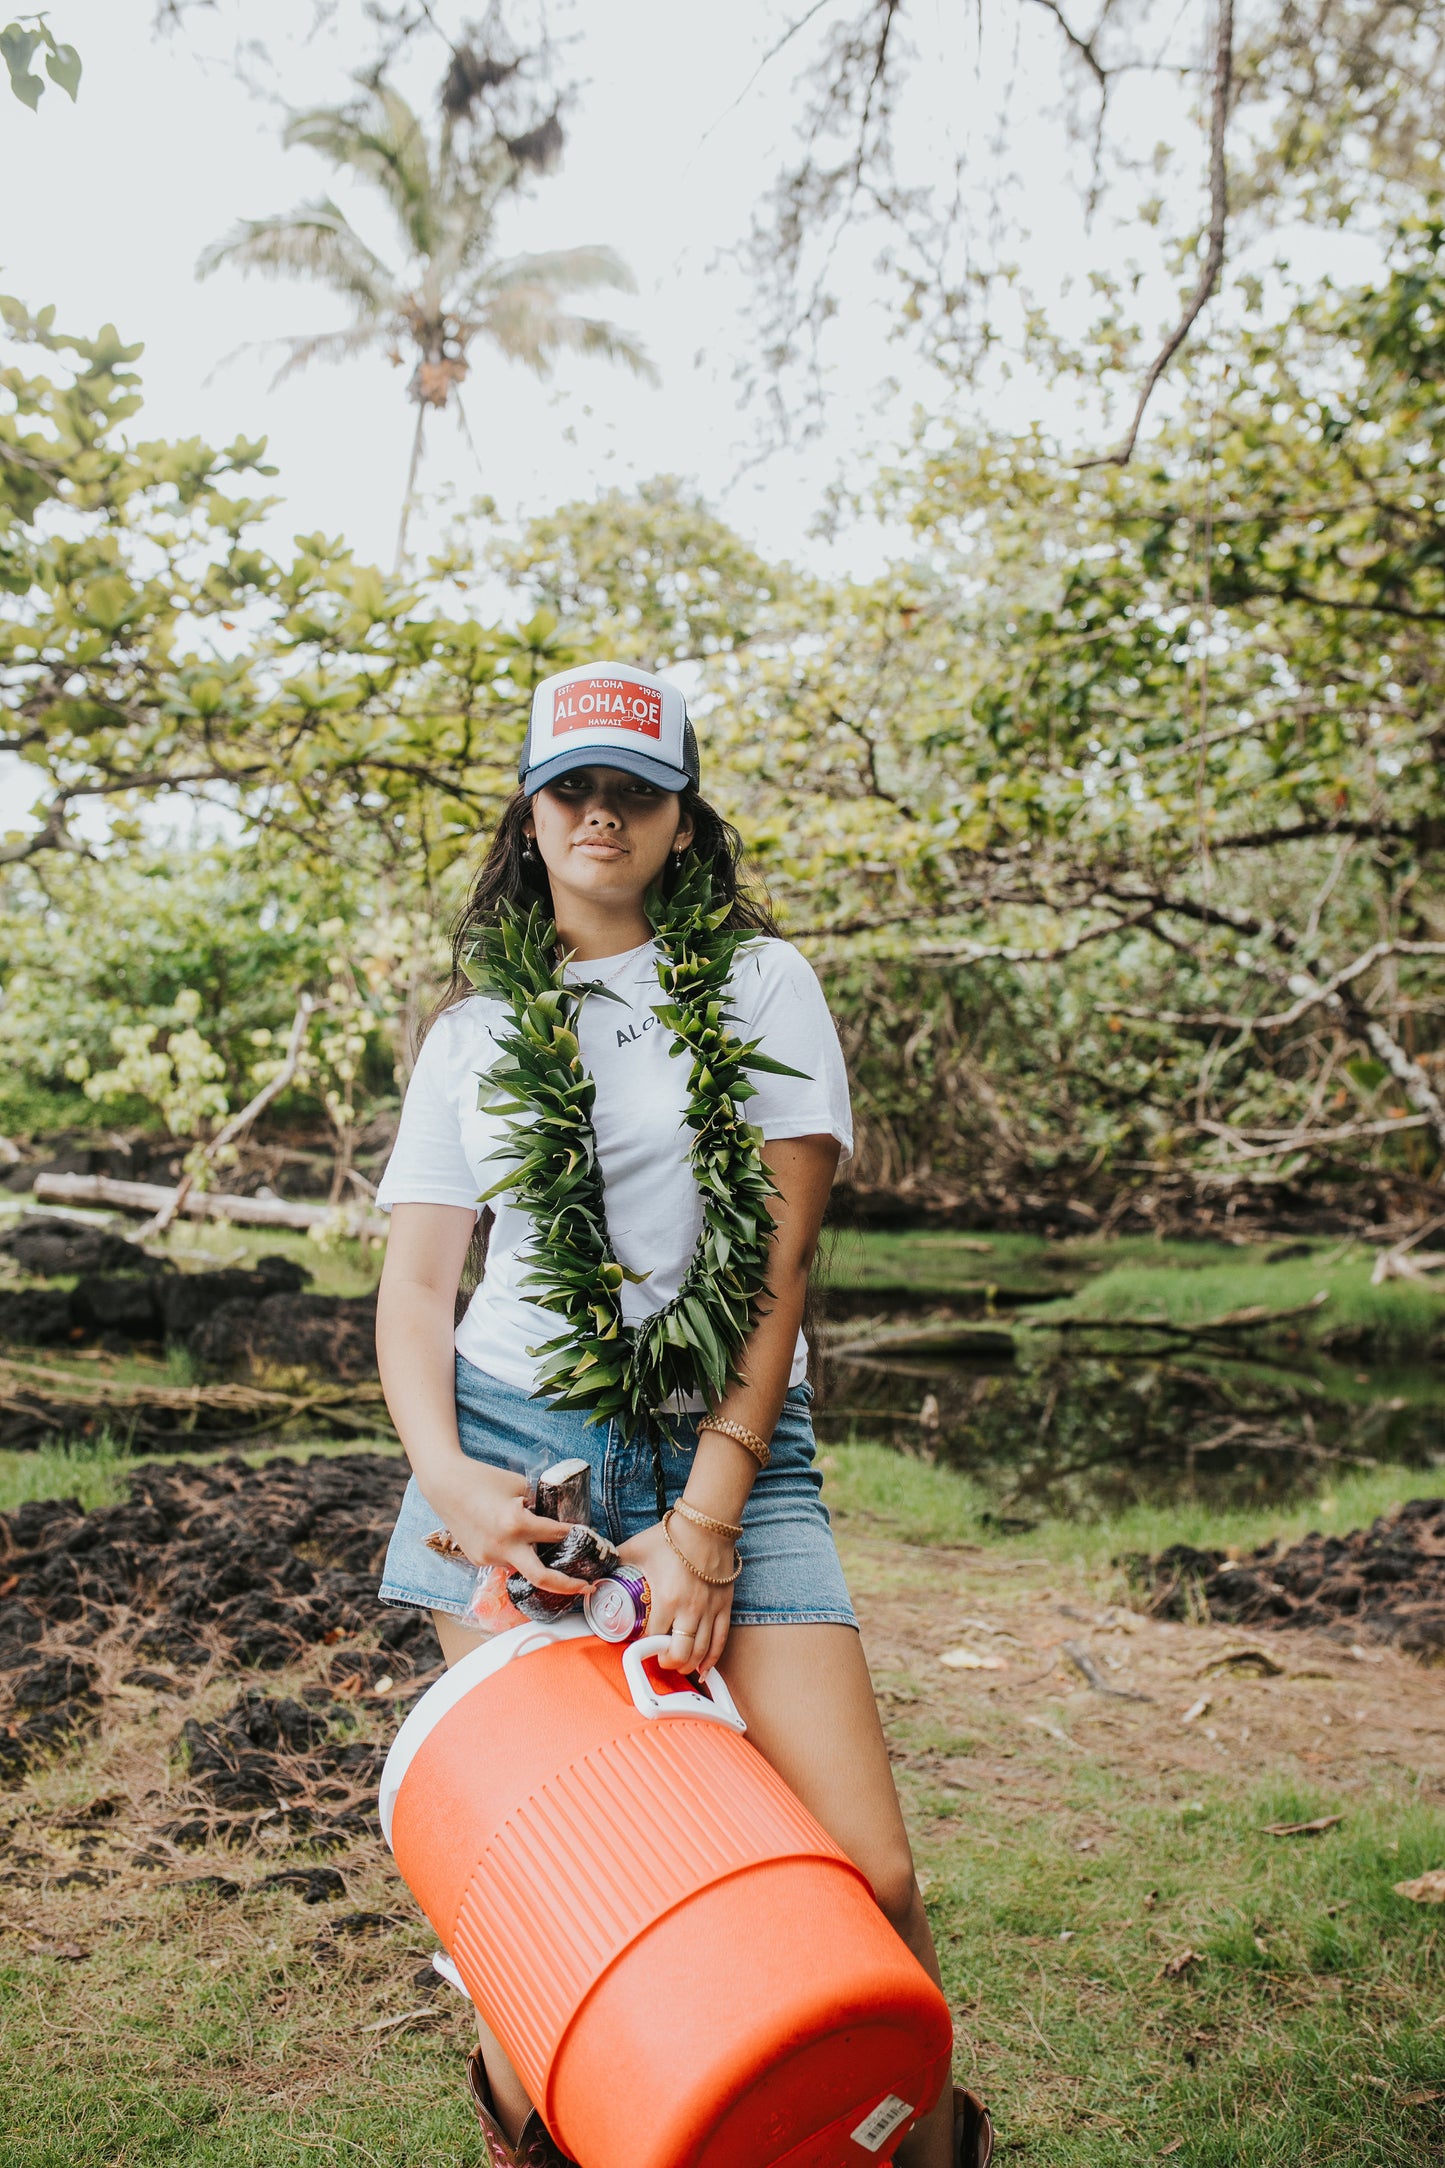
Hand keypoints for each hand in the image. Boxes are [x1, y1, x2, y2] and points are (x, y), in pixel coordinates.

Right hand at [428, 1458, 589, 1595]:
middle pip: (542, 1578)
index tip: (589, 1536)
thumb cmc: (484, 1479)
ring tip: (537, 1543)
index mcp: (517, 1523)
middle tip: (588, 1587)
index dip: (575, 1533)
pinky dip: (514, 1553)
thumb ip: (538, 1506)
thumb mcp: (520, 1486)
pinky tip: (509, 1537)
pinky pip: (505, 1561)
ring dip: (534, 1558)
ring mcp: (489, 1557)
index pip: (556, 1534)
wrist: (445, 1485)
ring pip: (522, 1565)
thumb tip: (556, 1519)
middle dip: (569, 1586)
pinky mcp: (478, 1560)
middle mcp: (504, 1546)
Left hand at [617, 1516, 736, 1678]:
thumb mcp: (635, 1549)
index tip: (639, 1647)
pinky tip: (704, 1669)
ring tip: (677, 1664)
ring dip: (687, 1665)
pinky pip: (720, 1641)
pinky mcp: (724, 1606)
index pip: (652, 1638)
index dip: (644, 1647)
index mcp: (666, 1599)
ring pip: (700, 1652)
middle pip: (679, 1653)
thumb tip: (595, 1573)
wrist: (705, 1524)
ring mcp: (709, 1610)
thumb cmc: (672, 1536)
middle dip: (667, 1663)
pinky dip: (712, 1659)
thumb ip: (614, 1562)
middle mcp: (690, 1610)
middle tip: (659, 1659)